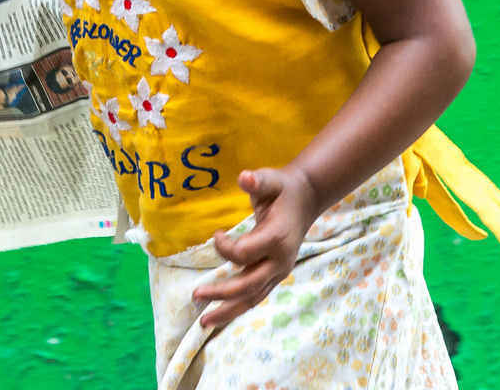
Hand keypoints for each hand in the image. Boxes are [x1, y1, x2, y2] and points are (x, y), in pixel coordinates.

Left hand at [192, 166, 318, 329]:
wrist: (305, 200)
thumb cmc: (282, 189)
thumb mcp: (271, 179)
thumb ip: (257, 181)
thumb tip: (244, 177)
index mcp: (277, 238)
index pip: (245, 253)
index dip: (224, 247)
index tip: (216, 233)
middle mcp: (280, 260)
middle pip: (248, 284)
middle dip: (221, 293)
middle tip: (195, 296)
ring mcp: (279, 271)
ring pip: (253, 298)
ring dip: (228, 310)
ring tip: (204, 322)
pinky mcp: (275, 276)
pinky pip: (256, 296)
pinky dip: (238, 308)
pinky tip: (220, 315)